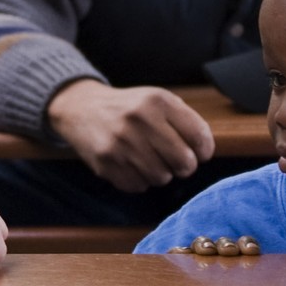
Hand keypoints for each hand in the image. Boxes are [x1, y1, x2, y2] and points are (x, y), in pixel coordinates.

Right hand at [46, 80, 214, 192]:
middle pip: (185, 163)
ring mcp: (121, 143)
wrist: (81, 108)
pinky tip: (131, 164)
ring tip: (148, 158)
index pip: (199, 137)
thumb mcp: (156, 100)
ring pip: (162, 178)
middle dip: (184, 166)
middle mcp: (139, 120)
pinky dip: (139, 180)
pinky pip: (139, 186)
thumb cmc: (128, 108)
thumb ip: (185, 120)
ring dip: (160, 173)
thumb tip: (204, 151)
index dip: (204, 150)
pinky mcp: (106, 163)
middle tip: (175, 159)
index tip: (198, 151)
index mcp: (157, 101)